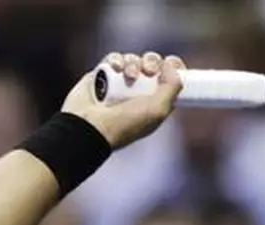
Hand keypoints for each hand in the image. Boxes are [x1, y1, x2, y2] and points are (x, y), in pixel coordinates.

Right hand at [61, 51, 184, 148]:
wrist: (91, 126)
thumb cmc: (125, 124)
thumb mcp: (158, 110)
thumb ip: (172, 87)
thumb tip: (171, 65)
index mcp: (155, 101)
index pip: (170, 78)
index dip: (174, 67)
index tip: (172, 63)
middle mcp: (139, 91)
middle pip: (152, 63)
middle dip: (152, 61)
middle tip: (149, 71)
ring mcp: (120, 82)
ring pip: (133, 59)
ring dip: (133, 63)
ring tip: (129, 75)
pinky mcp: (102, 75)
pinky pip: (113, 58)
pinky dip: (116, 60)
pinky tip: (116, 69)